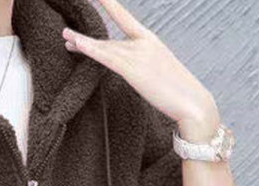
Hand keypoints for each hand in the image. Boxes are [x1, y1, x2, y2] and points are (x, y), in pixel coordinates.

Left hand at [62, 0, 220, 140]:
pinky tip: (77, 44)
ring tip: (64, 37)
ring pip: (104, 46)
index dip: (111, 5)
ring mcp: (138, 55)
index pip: (126, 19)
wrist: (193, 103)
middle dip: (87, 38)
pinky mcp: (133, 70)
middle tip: (67, 34)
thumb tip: (136, 71)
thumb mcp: (160, 73)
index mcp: (151, 40)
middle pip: (109, 38)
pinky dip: (90, 49)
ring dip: (82, 42)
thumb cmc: (179, 93)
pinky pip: (106, 58)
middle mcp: (144, 42)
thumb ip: (145, 66)